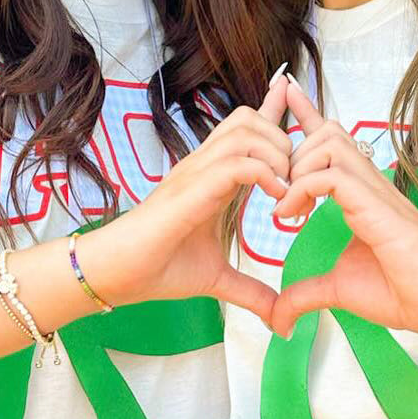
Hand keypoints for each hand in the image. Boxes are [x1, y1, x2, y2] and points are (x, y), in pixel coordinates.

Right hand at [78, 77, 292, 325]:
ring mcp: (195, 173)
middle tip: (298, 182)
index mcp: (212, 177)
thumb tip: (278, 317)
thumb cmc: (158, 268)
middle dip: (284, 140)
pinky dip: (264, 175)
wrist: (119, 275)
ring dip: (276, 155)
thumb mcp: (217, 280)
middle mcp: (204, 166)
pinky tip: (276, 200)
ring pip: (245, 132)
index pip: (245, 130)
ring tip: (287, 191)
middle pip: (249, 119)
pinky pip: (236, 164)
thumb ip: (251, 292)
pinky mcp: (190, 189)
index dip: (273, 111)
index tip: (294, 101)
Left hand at [271, 80, 417, 340]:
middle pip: (327, 131)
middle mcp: (369, 184)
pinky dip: (303, 188)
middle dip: (291, 147)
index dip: (306, 116)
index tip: (283, 96)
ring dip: (297, 166)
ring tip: (285, 203)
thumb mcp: (339, 291)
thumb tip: (279, 317)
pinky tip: (291, 214)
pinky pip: (334, 176)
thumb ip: (306, 294)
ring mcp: (376, 191)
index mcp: (361, 194)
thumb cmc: (404, 291)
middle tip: (275, 188)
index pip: (332, 142)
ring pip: (330, 143)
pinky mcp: (379, 207)